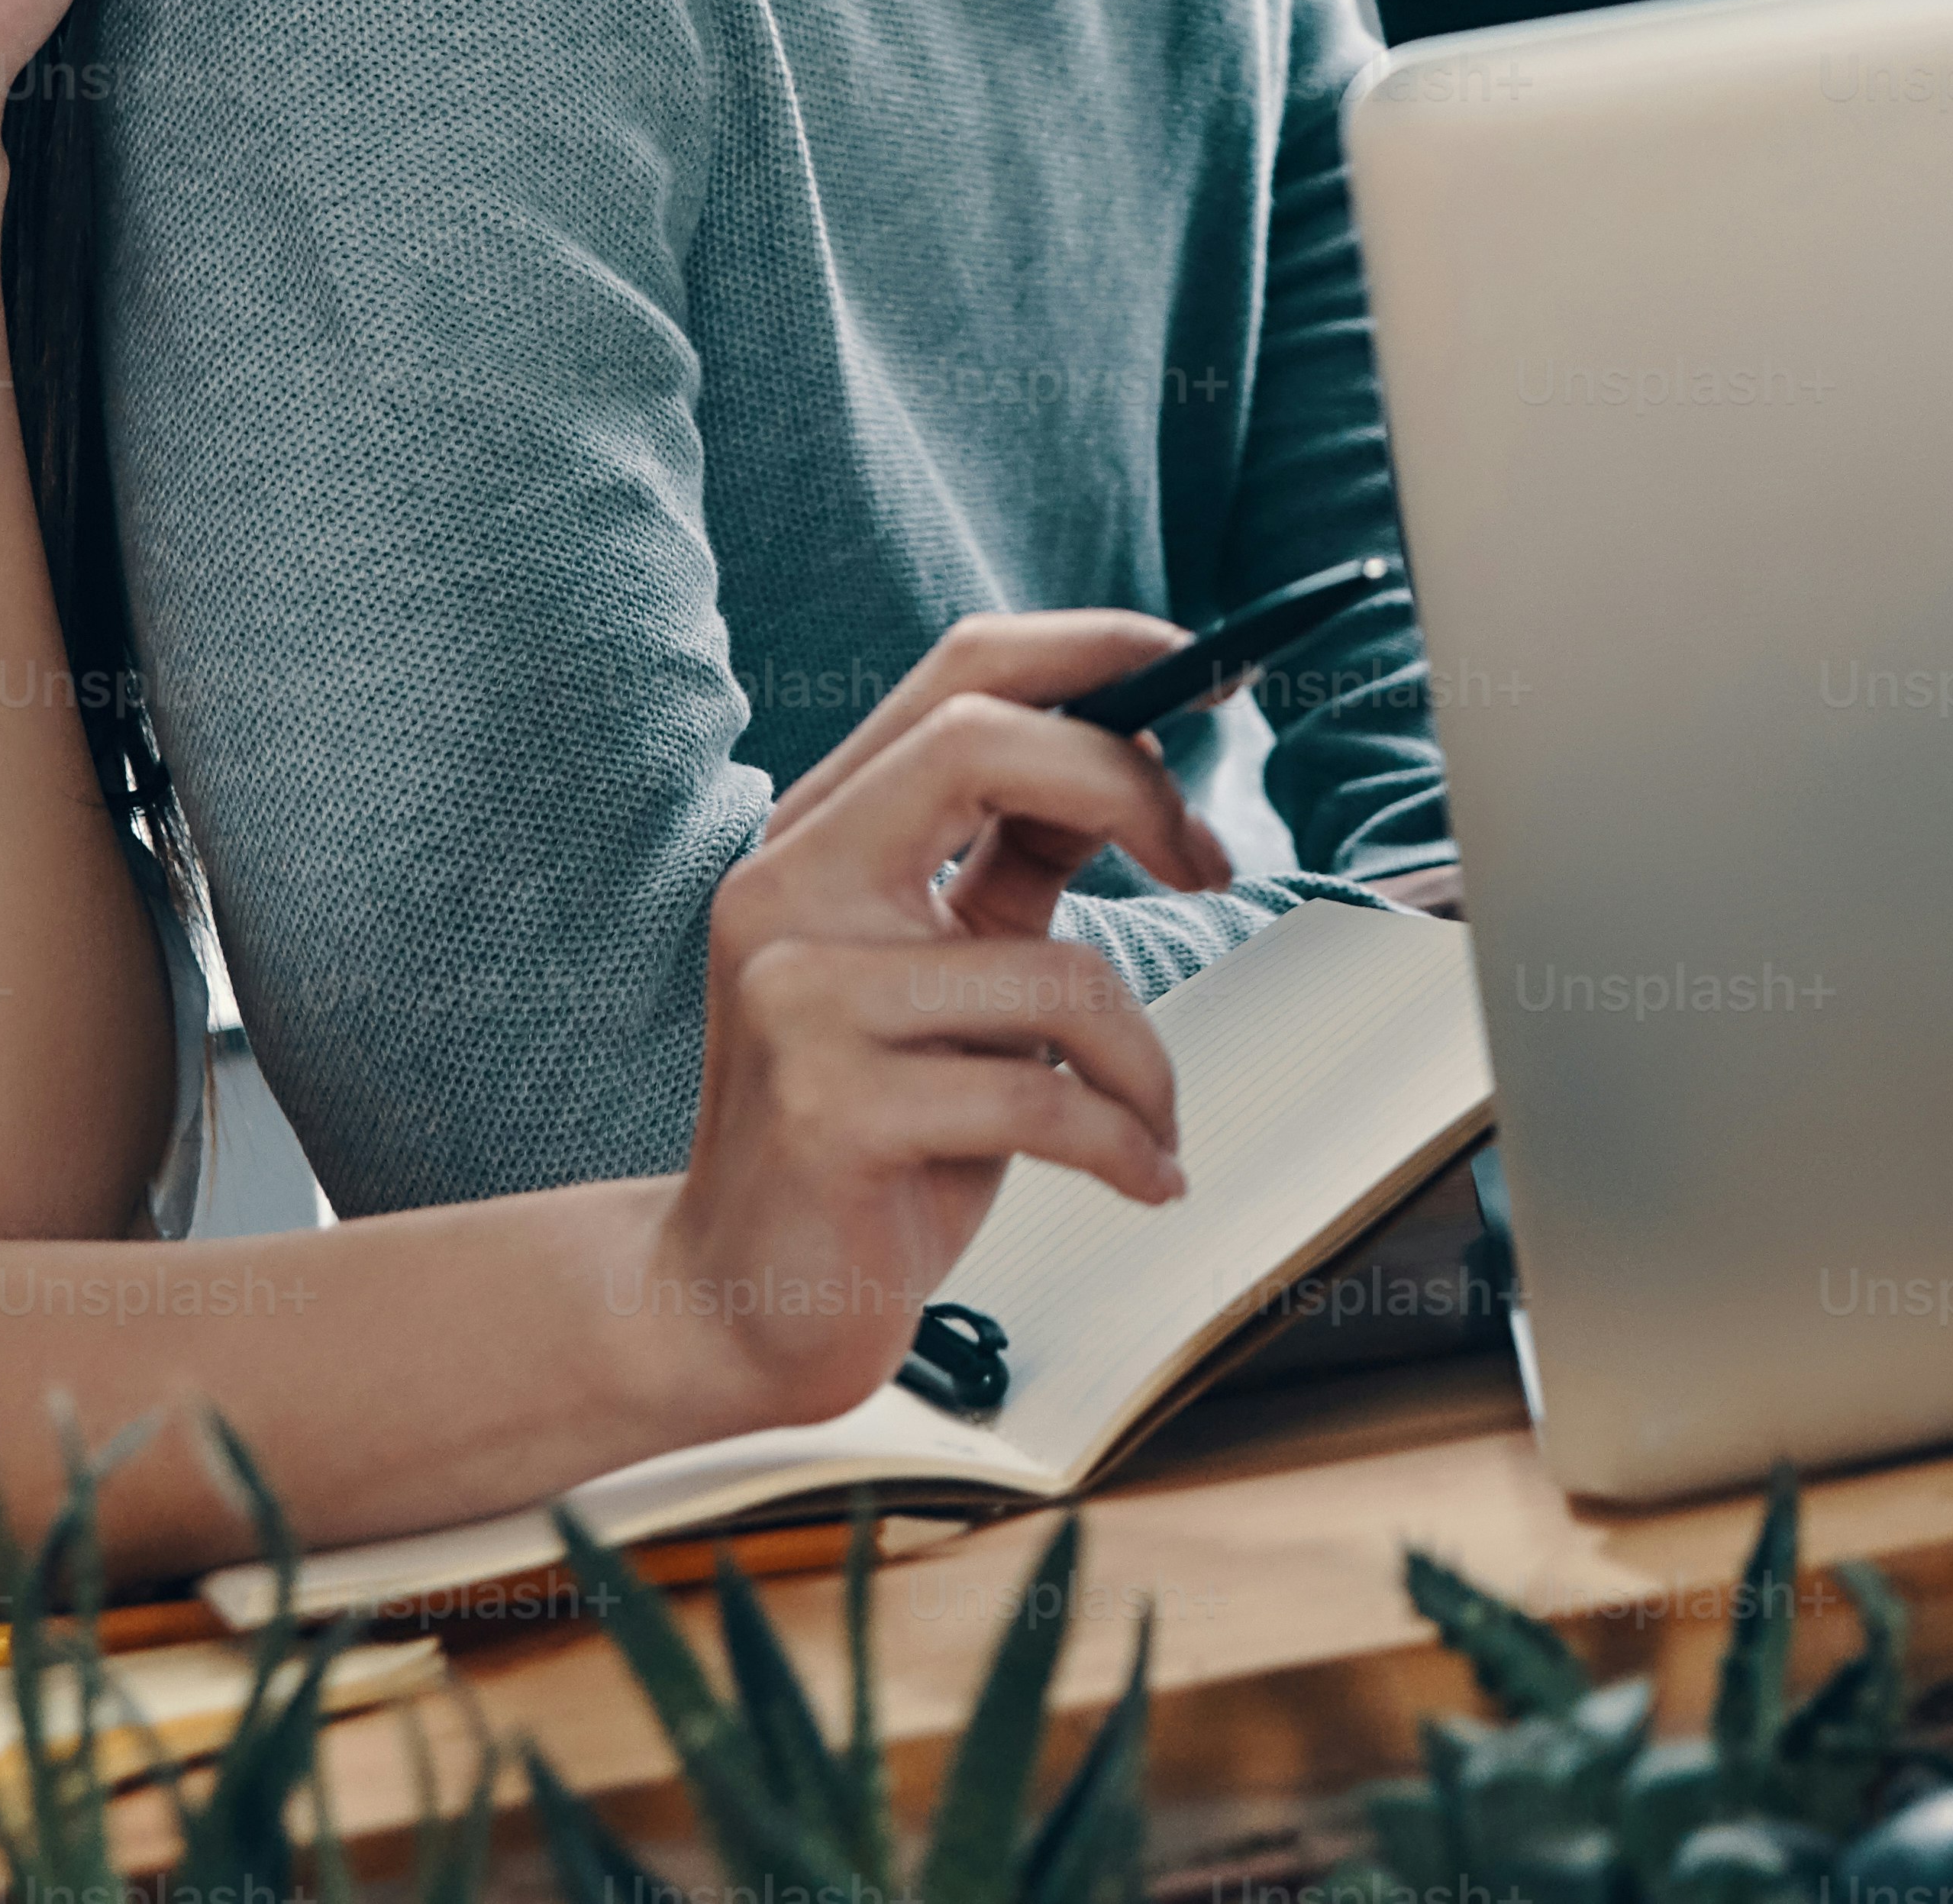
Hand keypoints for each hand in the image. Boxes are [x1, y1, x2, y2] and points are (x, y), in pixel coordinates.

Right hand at [634, 611, 1234, 1426]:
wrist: (740, 1302)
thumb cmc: (871, 1137)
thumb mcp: (948, 975)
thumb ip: (1014, 864)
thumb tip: (1135, 755)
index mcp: (817, 839)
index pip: (959, 674)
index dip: (1093, 650)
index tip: (1204, 675)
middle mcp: (785, 894)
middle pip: (980, 745)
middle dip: (1133, 787)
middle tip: (1212, 863)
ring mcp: (796, 1001)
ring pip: (1054, 970)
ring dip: (1144, 1062)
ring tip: (1150, 1122)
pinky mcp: (828, 1114)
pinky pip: (1042, 1099)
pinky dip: (1126, 1144)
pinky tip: (1142, 1178)